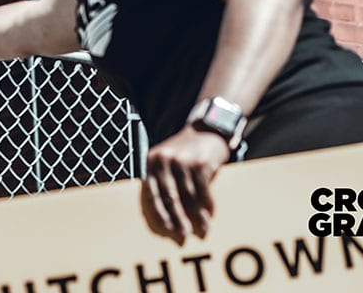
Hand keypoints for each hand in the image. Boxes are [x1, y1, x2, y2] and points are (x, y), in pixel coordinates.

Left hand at [141, 125, 230, 243]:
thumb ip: (163, 180)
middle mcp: (164, 160)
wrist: (208, 128)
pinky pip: (203, 190)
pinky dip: (208, 204)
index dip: (160, 213)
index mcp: (151, 162)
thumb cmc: (186, 152)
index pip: (152, 193)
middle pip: (170, 197)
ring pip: (188, 196)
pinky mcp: (200, 162)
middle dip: (178, 218)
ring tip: (203, 228)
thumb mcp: (168, 160)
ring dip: (197, 215)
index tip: (168, 229)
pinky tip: (211, 214)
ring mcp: (182, 161)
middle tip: (184, 234)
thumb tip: (168, 215)